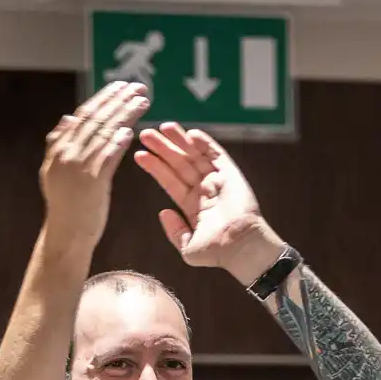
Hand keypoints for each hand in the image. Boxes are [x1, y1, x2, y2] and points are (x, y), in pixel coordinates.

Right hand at [41, 82, 149, 255]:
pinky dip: (118, 141)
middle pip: (95, 119)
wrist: (65, 236)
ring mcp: (77, 167)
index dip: (103, 98)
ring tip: (142, 100)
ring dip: (124, 114)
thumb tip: (67, 118)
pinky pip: (107, 156)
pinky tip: (131, 129)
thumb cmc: (66, 206)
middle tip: (138, 86)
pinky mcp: (91, 182)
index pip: (83, 115)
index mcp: (59, 148)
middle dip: (118, 100)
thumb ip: (59, 144)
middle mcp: (66, 153)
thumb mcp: (56, 171)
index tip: (120, 86)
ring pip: (103, 133)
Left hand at [135, 123, 286, 285]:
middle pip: (179, 164)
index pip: (169, 181)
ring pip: (194, 156)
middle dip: (163, 149)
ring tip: (164, 127)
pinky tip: (190, 134)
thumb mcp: (188, 247)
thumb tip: (162, 212)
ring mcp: (217, 181)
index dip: (155, 167)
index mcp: (192, 205)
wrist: (241, 247)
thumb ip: (174, 231)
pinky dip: (205, 143)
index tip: (139, 154)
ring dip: (180, 141)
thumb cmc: (218, 252)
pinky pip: (216, 154)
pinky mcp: (231, 174)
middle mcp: (203, 190)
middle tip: (146, 134)